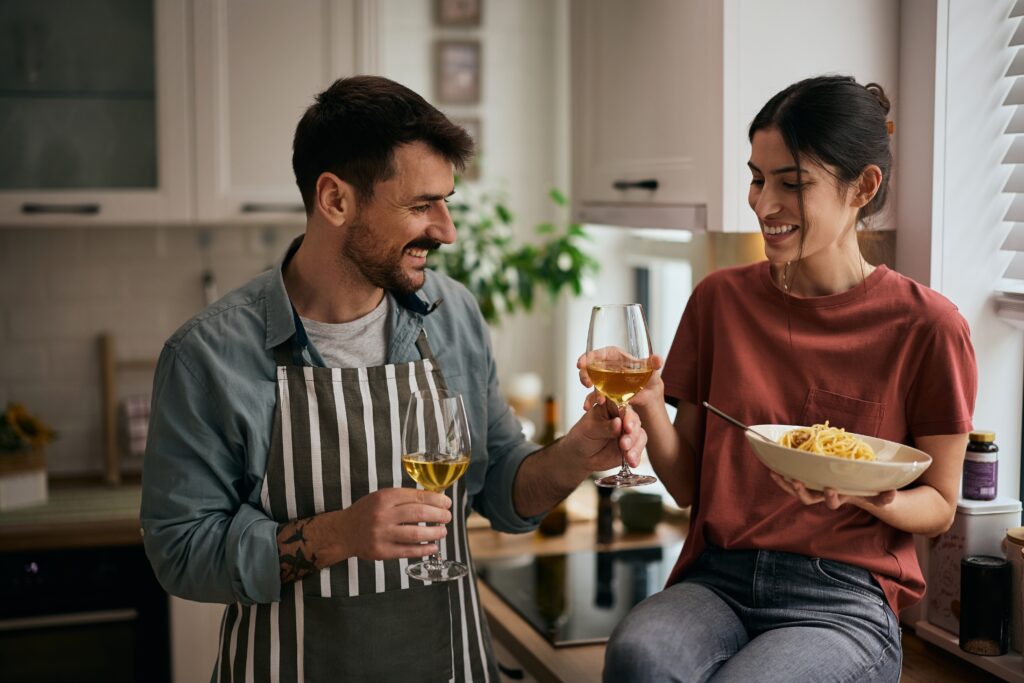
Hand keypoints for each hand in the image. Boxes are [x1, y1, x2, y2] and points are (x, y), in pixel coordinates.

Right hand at [336, 488, 451, 560]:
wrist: (344, 531)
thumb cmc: (367, 512)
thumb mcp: (382, 497)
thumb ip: (404, 498)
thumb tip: (434, 499)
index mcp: (385, 497)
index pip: (417, 496)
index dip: (436, 500)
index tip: (447, 502)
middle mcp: (383, 515)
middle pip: (419, 514)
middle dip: (438, 515)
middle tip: (447, 517)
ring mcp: (382, 534)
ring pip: (415, 534)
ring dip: (434, 533)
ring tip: (443, 532)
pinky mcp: (382, 551)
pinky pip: (408, 551)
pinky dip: (424, 550)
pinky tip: (433, 547)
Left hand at [561, 399, 647, 472]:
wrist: (581, 456)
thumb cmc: (582, 437)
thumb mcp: (590, 429)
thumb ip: (605, 427)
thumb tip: (618, 423)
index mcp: (611, 407)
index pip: (622, 406)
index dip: (626, 415)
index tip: (625, 425)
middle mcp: (622, 417)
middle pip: (634, 421)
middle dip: (632, 433)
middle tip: (624, 443)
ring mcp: (628, 432)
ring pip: (639, 435)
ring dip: (635, 445)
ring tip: (627, 456)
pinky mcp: (632, 445)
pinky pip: (638, 449)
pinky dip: (636, 455)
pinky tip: (632, 462)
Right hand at [577, 353, 664, 411]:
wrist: (649, 391)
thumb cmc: (648, 375)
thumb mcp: (651, 368)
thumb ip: (653, 363)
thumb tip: (658, 360)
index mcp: (614, 356)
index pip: (598, 354)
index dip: (587, 357)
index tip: (581, 363)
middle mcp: (606, 367)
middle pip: (589, 367)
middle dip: (584, 375)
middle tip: (587, 383)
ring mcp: (603, 380)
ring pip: (590, 382)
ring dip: (590, 390)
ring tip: (599, 400)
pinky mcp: (604, 392)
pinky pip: (594, 395)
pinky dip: (590, 401)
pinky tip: (588, 407)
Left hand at [769, 472, 895, 509]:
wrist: (860, 489)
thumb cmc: (869, 491)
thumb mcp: (880, 494)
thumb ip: (886, 496)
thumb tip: (892, 494)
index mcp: (840, 498)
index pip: (832, 502)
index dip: (830, 497)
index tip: (831, 487)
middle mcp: (823, 495)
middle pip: (808, 498)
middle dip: (802, 491)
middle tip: (796, 481)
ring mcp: (814, 488)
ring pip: (796, 490)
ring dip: (785, 483)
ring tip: (775, 473)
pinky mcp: (808, 479)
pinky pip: (791, 479)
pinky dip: (782, 475)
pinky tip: (772, 467)